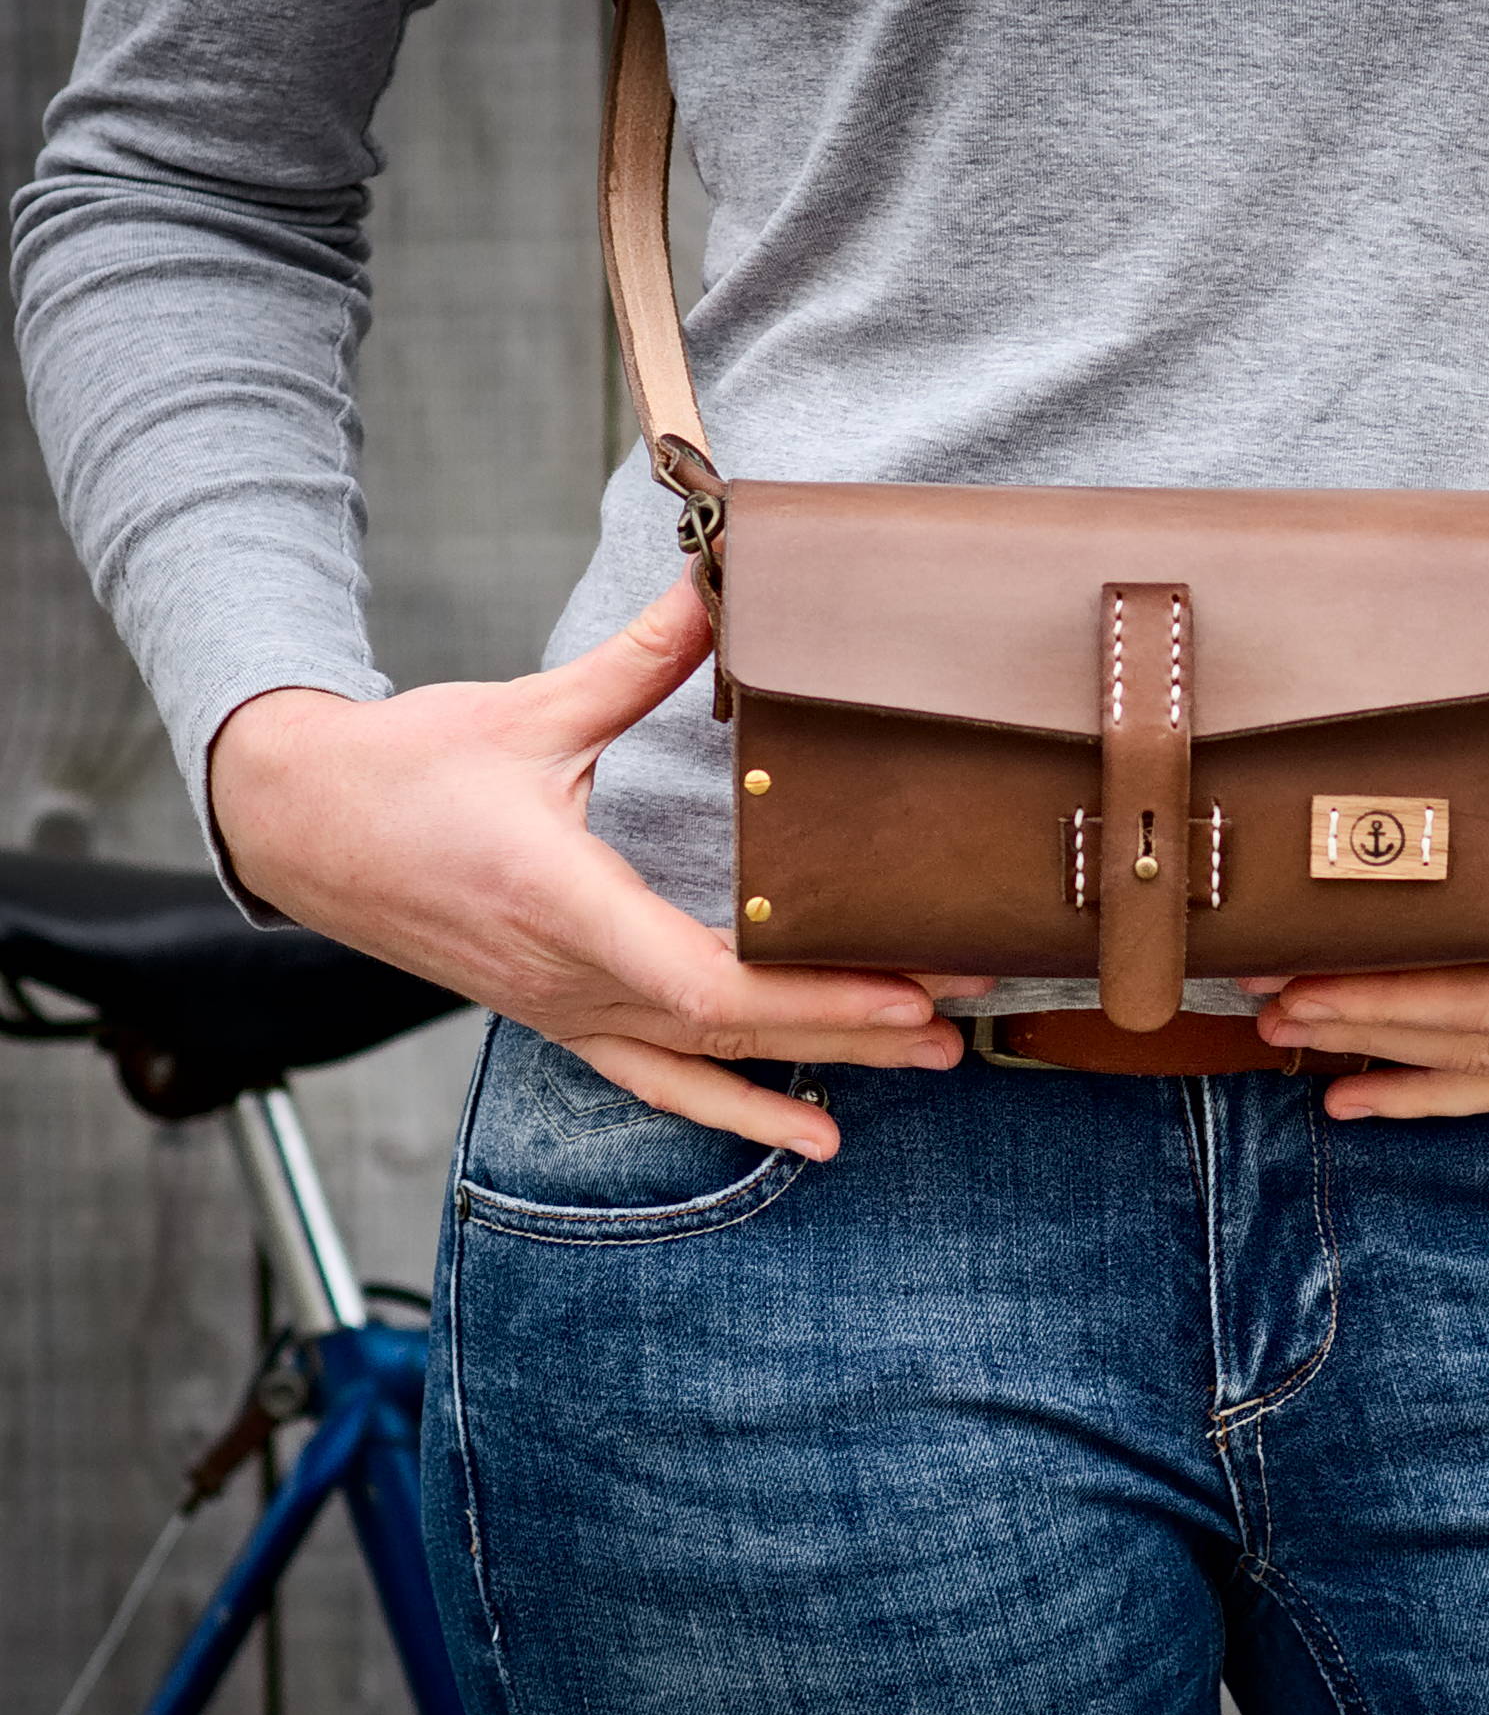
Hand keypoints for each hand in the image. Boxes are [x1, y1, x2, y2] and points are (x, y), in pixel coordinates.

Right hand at [208, 572, 990, 1156]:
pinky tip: (810, 1127)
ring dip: (819, 1071)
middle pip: (734, 1035)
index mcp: (567, 905)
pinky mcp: (560, 1015)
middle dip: (855, 1031)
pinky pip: (660, 1080)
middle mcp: (571, 979)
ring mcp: (565, 1009)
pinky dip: (740, 1105)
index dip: (816, 998)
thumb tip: (718, 587)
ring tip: (925, 1069)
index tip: (908, 989)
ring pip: (706, 1067)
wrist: (301, 826)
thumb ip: (637, 661)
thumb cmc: (407, 769)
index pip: (710, 984)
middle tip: (961, 1026)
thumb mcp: (528, 710)